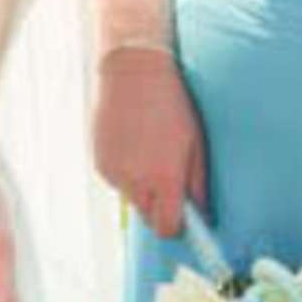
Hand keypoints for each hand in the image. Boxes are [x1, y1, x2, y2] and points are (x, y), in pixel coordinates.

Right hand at [92, 44, 206, 238]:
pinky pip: (117, 181)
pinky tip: (133, 145)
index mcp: (164, 178)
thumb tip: (201, 210)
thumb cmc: (170, 104)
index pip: (168, 226)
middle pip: (149, 217)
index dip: (177, 227)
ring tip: (149, 153)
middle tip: (169, 182)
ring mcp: (115, 173)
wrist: (133, 74)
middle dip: (160, 207)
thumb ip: (197, 182)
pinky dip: (126, 173)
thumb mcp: (195, 143)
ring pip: (132, 199)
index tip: (184, 223)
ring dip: (142, 188)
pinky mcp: (100, 163)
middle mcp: (136, 181)